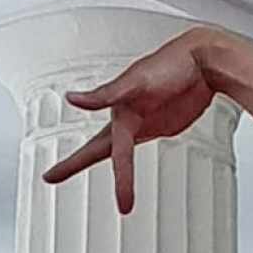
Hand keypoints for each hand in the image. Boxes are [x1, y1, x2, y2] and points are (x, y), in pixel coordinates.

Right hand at [43, 30, 220, 212]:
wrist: (203, 61)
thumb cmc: (171, 64)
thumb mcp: (137, 81)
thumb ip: (105, 94)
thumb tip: (71, 98)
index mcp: (120, 113)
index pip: (97, 148)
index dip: (76, 165)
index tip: (49, 177)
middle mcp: (128, 119)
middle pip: (99, 149)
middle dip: (74, 163)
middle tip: (49, 177)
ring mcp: (145, 122)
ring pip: (122, 151)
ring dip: (115, 171)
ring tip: (114, 192)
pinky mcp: (163, 123)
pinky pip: (141, 141)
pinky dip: (132, 151)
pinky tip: (127, 158)